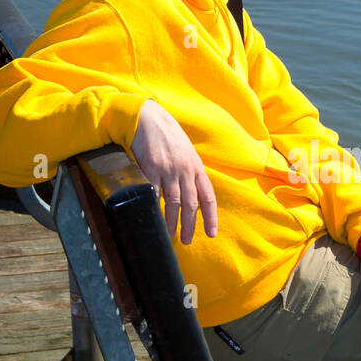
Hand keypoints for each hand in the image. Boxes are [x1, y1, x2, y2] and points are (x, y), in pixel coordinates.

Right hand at [130, 99, 217, 244]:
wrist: (149, 119)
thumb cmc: (169, 137)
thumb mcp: (187, 153)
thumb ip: (191, 173)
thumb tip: (194, 195)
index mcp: (197, 167)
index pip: (208, 197)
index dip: (210, 217)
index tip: (210, 233)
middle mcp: (185, 170)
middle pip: (190, 204)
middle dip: (189, 225)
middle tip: (186, 240)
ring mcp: (168, 170)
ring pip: (173, 203)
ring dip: (172, 222)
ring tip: (170, 234)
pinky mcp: (151, 169)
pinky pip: (154, 194)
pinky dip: (155, 208)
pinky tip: (154, 218)